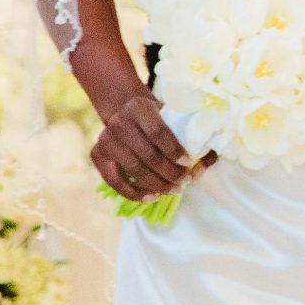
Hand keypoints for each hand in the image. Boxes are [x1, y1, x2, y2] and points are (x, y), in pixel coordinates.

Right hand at [91, 89, 207, 202]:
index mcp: (139, 108)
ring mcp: (106, 139)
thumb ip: (191, 134)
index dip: (174, 150)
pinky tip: (152, 196)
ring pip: (134, 169)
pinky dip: (134, 193)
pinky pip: (115, 181)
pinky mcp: (98, 155)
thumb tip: (206, 160)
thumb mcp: (171, 115)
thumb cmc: (156, 118)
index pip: (158, 132)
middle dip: (170, 173)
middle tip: (185, 181)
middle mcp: (119, 122)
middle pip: (148, 155)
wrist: (125, 111)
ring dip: (157, 185)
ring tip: (174, 190)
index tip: (188, 162)